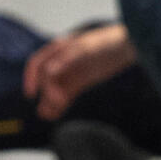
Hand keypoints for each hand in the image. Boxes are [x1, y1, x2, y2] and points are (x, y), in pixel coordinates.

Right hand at [22, 23, 137, 121]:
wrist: (128, 47)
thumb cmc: (107, 43)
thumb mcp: (87, 48)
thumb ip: (67, 58)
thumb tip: (49, 71)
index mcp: (59, 48)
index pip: (38, 63)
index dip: (31, 78)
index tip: (31, 94)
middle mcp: (61, 61)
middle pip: (46, 80)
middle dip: (45, 94)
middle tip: (50, 108)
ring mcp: (71, 72)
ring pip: (54, 89)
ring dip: (49, 102)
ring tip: (48, 116)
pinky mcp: (81, 82)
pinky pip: (66, 94)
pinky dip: (60, 104)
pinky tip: (56, 113)